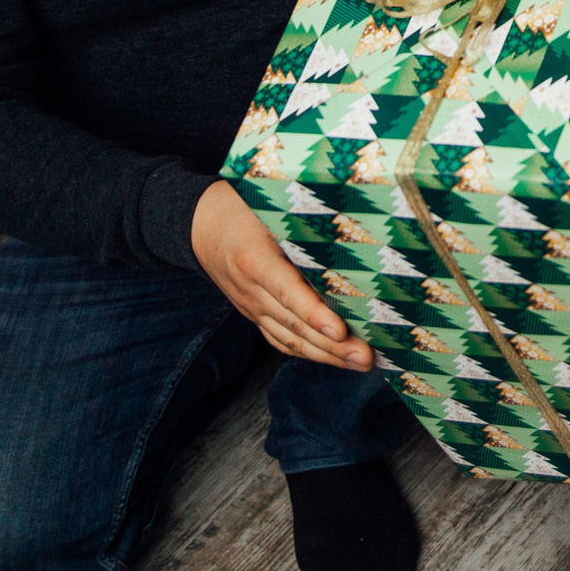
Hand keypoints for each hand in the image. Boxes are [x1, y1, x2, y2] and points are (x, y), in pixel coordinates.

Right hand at [189, 181, 371, 370]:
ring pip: (289, 339)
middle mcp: (250, 290)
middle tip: (367, 357)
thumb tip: (348, 227)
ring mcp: (251, 306)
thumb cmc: (243, 207)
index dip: (314, 314)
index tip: (340, 331)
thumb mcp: (267, 206)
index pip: (287, 292)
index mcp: (254, 259)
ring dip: (326, 356)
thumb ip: (299, 222)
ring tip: (361, 364)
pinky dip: (307, 352)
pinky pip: (280, 339)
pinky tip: (334, 359)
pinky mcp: (254, 314)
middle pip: (294, 324)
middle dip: (333, 346)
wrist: (202, 225)